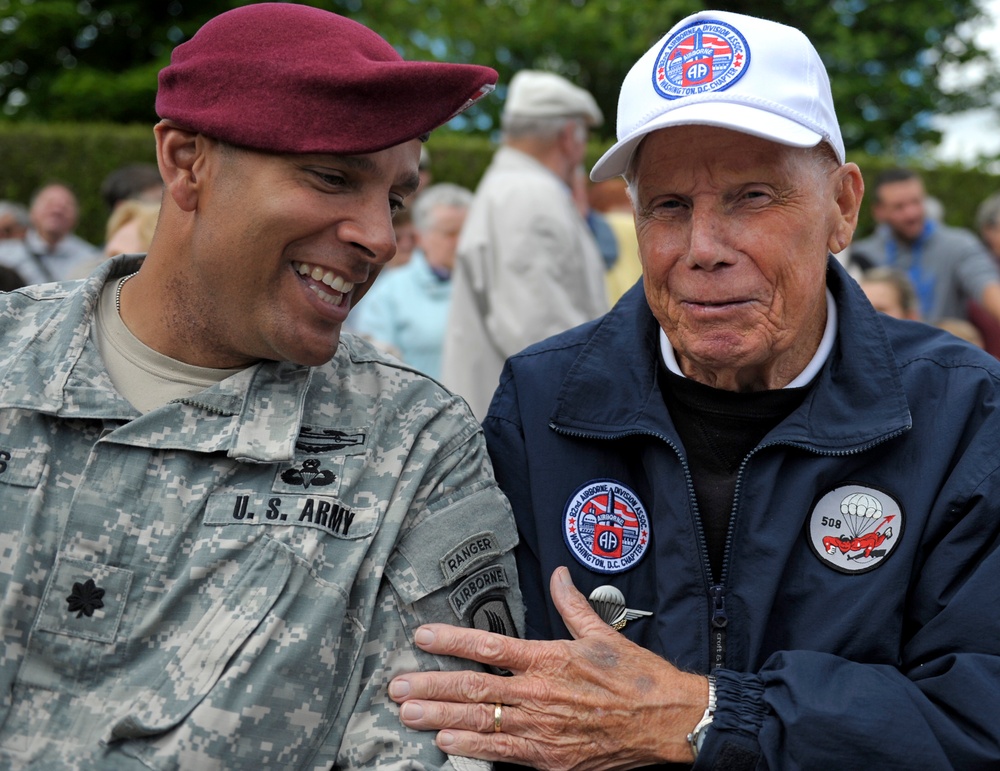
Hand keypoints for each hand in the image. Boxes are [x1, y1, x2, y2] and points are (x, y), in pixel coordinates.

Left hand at [388, 567, 707, 770]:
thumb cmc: (637, 678)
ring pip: (479, 720)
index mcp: (549, 659)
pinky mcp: (550, 757)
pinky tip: (445, 742)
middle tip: (396, 687)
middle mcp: (538, 694)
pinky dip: (471, 748)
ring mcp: (541, 728)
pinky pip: (502, 752)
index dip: (450, 641)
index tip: (421, 637)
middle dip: (430, 686)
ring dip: (439, 716)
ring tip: (407, 714)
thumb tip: (558, 576)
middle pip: (472, 688)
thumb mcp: (603, 634)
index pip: (488, 647)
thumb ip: (573, 604)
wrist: (667, 721)